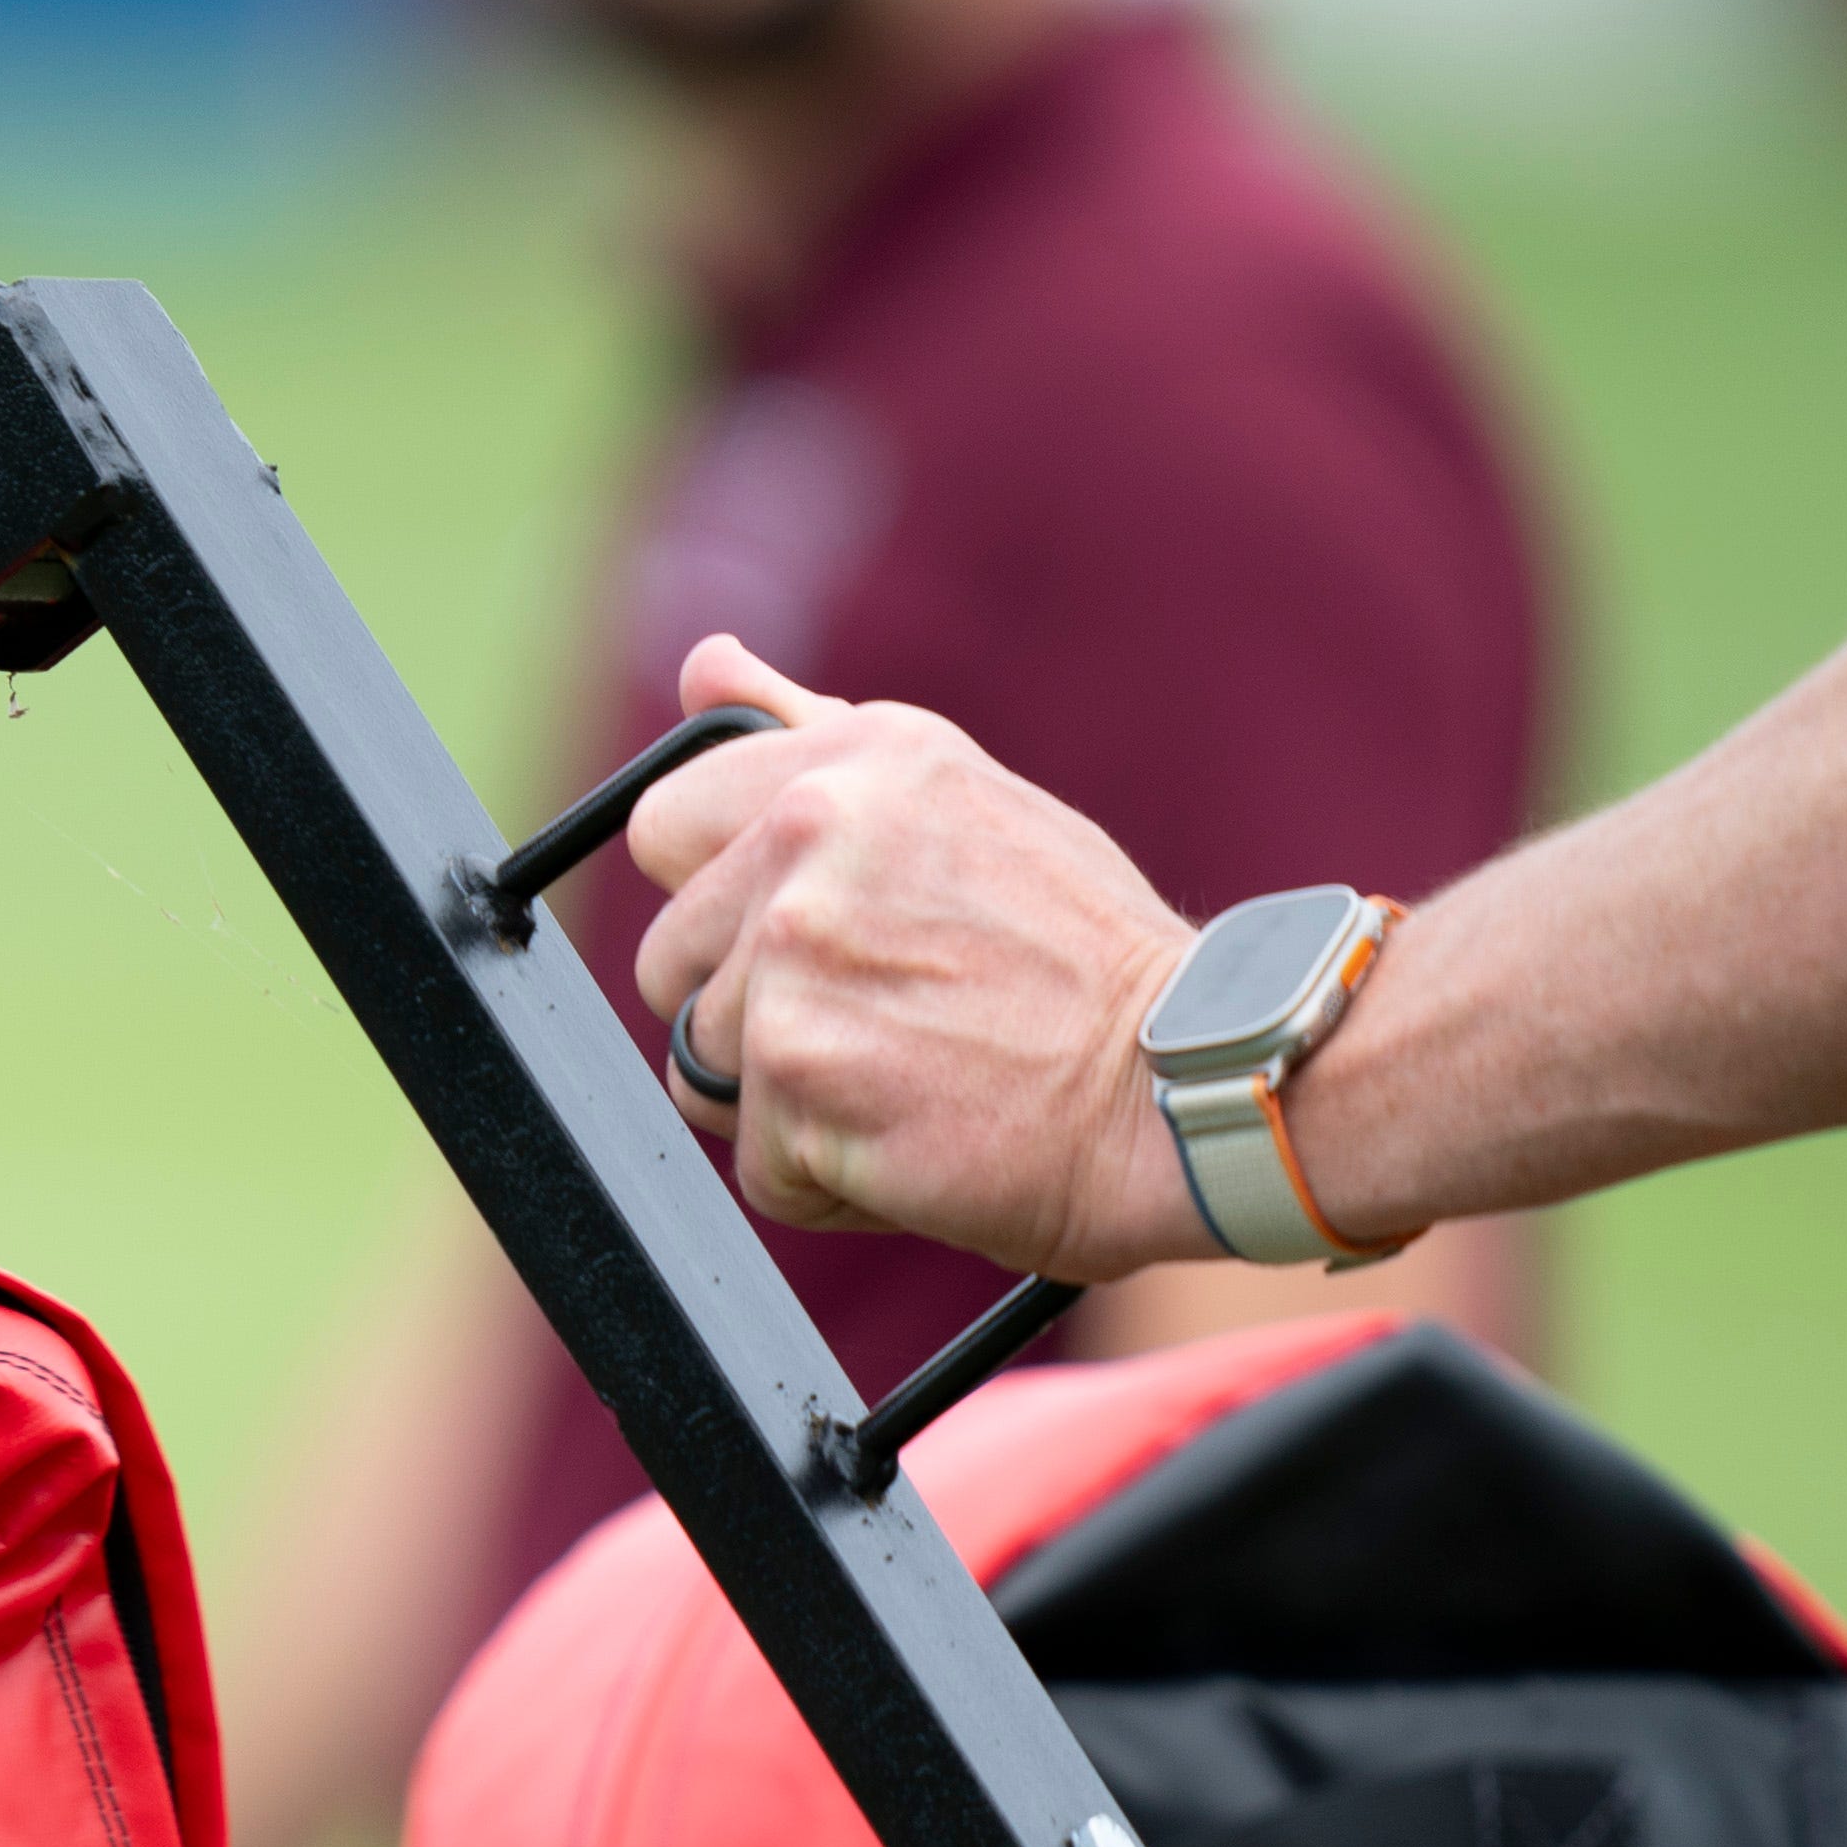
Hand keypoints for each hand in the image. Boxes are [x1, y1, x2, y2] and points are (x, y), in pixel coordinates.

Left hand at [625, 637, 1222, 1285]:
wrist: (1181, 1080)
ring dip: (789, 1098)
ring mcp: (792, 953)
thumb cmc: (1082, 958)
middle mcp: (809, 835)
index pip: (664, 824)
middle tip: (881, 1014)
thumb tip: (705, 668)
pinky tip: (915, 1132)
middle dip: (748, 1009)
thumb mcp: (956, 799)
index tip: (802, 929)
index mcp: (849, 762)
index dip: (716, 896)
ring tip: (908, 1072)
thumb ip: (812, 735)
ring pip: (702, 1067)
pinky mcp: (794, 1070)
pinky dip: (824, 1177)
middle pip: (667, 961)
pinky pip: (755, 1160)